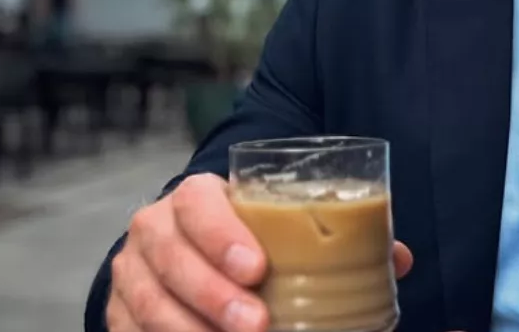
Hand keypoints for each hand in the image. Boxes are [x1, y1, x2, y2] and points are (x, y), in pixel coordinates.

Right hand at [106, 173, 414, 331]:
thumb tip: (399, 258)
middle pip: (172, 258)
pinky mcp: (119, 312)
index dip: (222, 235)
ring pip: (149, 302)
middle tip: (255, 324)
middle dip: (212, 294)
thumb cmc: (243, 238)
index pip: (197, 204)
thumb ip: (329, 237)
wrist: (184, 252)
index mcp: (194, 198)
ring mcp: (132, 273)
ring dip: (189, 328)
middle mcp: (154, 229)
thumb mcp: (277, 229)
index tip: (259, 269)